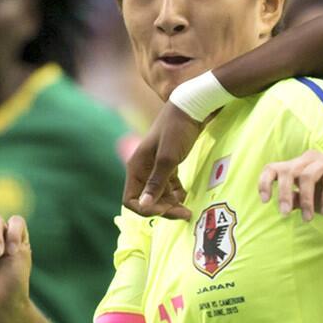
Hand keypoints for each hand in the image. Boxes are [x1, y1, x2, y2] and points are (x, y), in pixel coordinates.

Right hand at [122, 102, 198, 220]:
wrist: (191, 108)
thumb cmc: (177, 131)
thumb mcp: (168, 158)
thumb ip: (156, 183)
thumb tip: (144, 205)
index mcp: (136, 167)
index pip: (130, 199)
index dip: (146, 209)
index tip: (166, 209)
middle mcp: (142, 169)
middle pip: (147, 199)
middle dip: (164, 208)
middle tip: (185, 214)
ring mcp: (155, 166)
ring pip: (159, 194)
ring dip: (171, 203)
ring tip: (188, 208)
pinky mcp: (168, 164)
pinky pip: (168, 186)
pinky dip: (176, 193)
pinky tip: (186, 196)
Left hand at [258, 151, 322, 220]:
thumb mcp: (313, 202)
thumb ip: (296, 200)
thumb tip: (281, 203)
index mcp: (300, 166)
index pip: (274, 167)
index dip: (265, 182)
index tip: (265, 201)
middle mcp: (311, 159)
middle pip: (288, 171)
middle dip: (283, 194)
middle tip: (284, 214)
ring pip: (308, 175)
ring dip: (306, 200)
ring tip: (309, 218)